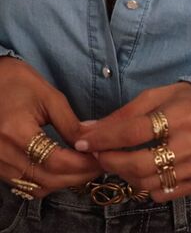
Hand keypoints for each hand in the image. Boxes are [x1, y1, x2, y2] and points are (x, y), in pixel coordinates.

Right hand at [0, 57, 103, 197]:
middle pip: (47, 180)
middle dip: (78, 176)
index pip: (55, 161)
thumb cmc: (18, 82)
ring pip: (37, 187)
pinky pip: (26, 184)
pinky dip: (48, 182)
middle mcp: (3, 153)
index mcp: (16, 132)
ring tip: (85, 168)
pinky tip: (64, 170)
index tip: (101, 156)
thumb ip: (70, 124)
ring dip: (64, 182)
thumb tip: (91, 142)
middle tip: (99, 165)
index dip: (82, 163)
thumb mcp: (49, 97)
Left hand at [73, 81, 190, 202]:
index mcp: (184, 113)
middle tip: (97, 155)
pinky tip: (142, 171)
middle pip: (141, 163)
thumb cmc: (187, 100)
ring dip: (125, 174)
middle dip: (111, 161)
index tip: (84, 141)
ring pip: (151, 182)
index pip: (135, 131)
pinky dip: (147, 185)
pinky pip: (166, 192)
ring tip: (117, 161)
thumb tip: (88, 130)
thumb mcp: (157, 96)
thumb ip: (124, 114)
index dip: (105, 138)